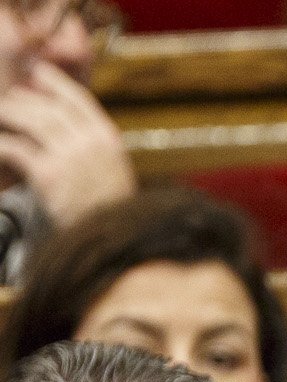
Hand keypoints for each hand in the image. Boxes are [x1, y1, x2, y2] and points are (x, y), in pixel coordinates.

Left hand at [0, 66, 132, 227]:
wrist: (109, 241)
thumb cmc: (109, 211)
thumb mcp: (113, 172)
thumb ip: (93, 147)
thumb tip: (64, 125)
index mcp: (108, 141)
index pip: (79, 100)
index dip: (56, 82)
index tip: (39, 72)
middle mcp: (90, 144)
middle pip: (50, 108)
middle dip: (24, 100)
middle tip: (9, 98)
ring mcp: (69, 157)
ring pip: (31, 122)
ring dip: (10, 114)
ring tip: (0, 113)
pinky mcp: (48, 174)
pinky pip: (15, 149)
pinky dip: (1, 145)